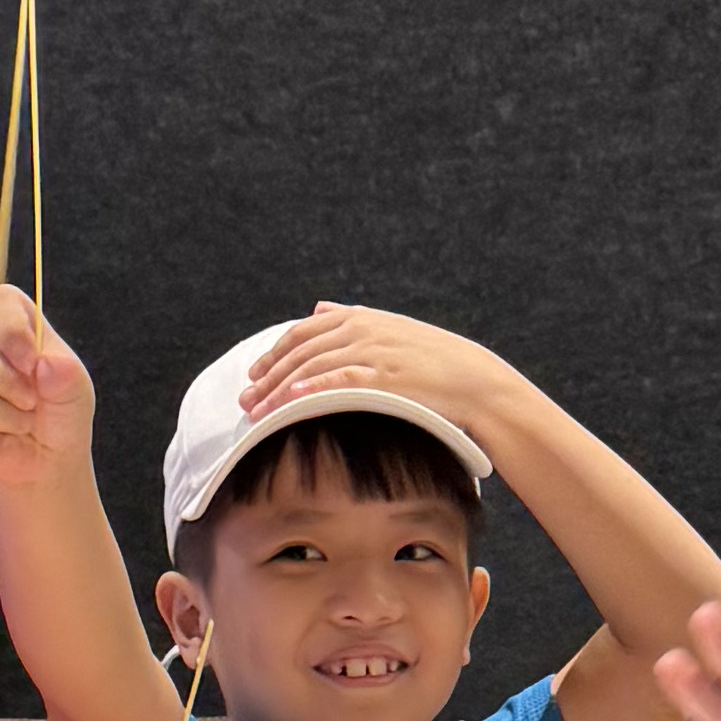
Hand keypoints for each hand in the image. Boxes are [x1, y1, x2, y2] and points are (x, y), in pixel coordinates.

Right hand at [0, 285, 100, 503]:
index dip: (12, 332)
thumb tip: (48, 364)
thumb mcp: (76, 396)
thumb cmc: (60, 414)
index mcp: (8, 318)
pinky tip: (0, 439)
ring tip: (22, 422)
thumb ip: (68, 377)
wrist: (45, 460)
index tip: (32, 365)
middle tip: (31, 402)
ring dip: (0, 416)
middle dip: (3, 379)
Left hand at [236, 304, 510, 448]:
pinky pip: (338, 381)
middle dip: (268, 377)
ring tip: (259, 412)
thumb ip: (350, 320)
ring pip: (312, 367)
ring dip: (280, 391)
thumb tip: (317, 308)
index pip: (302, 332)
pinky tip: (291, 402)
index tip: (254, 376)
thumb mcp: (390, 330)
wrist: (474, 382)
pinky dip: (311, 390)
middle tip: (246, 401)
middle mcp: (362, 329)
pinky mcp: (384, 376)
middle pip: (300, 351)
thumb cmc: (433, 362)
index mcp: (360, 317)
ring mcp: (373, 352)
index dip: (274, 355)